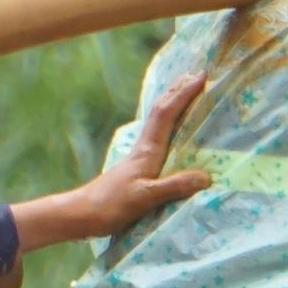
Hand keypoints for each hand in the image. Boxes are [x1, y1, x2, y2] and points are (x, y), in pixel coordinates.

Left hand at [12, 71, 212, 250]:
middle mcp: (144, 148)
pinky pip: (159, 136)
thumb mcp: (145, 198)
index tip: (201, 77)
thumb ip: (174, 186)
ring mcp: (140, 157)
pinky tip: (172, 129)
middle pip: (161, 110)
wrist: (81, 214)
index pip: (166, 114)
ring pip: (159, 120)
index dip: (183, 94)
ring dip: (173, 102)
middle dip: (178, 89)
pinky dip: (169, 123)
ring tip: (187, 91)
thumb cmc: (111, 205)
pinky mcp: (138, 167)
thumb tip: (206, 177)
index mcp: (147, 150)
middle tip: (197, 73)